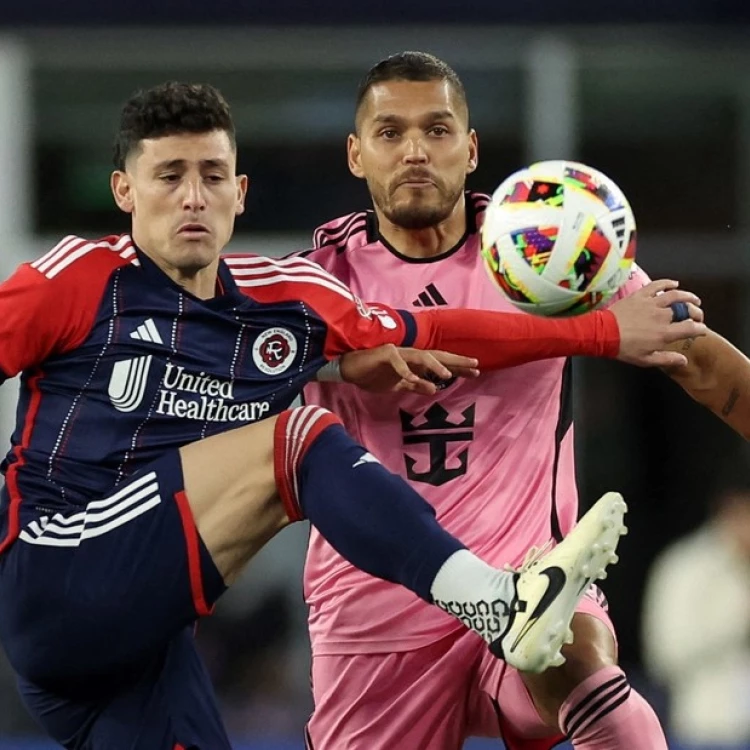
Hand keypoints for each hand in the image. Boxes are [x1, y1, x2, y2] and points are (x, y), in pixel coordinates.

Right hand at [339, 344, 479, 394]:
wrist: (349, 368)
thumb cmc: (372, 375)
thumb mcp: (397, 385)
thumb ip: (415, 386)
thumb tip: (434, 390)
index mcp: (414, 363)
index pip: (439, 364)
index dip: (458, 367)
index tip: (476, 372)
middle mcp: (409, 355)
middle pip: (436, 356)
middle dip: (456, 361)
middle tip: (475, 365)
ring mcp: (397, 353)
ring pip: (420, 356)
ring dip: (434, 365)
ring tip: (447, 375)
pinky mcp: (383, 354)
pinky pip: (397, 363)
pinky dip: (405, 371)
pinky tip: (413, 379)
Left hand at [610, 279, 706, 366]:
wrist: (602, 333)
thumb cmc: (623, 348)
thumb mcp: (645, 360)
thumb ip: (667, 359)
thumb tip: (684, 360)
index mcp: (665, 333)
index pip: (691, 328)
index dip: (700, 329)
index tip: (702, 330)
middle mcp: (662, 316)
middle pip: (687, 310)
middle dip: (696, 312)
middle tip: (697, 315)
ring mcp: (651, 303)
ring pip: (676, 295)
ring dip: (688, 296)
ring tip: (694, 299)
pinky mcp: (640, 295)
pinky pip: (657, 285)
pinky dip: (668, 282)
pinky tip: (674, 283)